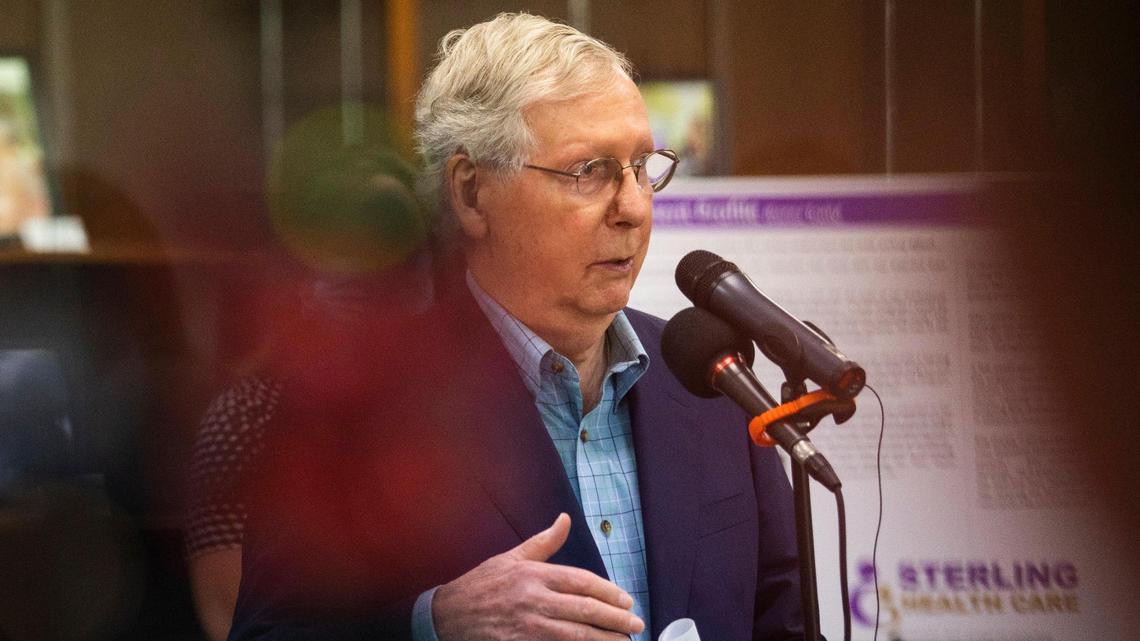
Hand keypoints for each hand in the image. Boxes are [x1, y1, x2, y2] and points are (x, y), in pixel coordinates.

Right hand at [433, 513, 644, 640]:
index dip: (608, 592)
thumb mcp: (511, 558)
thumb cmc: (481, 586)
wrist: (447, 616)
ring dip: (603, 639)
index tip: (626, 600)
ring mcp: (527, 626)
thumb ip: (543, 543)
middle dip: (614, 619)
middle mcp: (533, 599)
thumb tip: (565, 520)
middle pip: (584, 610)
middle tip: (635, 624)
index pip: (581, 582)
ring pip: (575, 635)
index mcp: (533, 574)